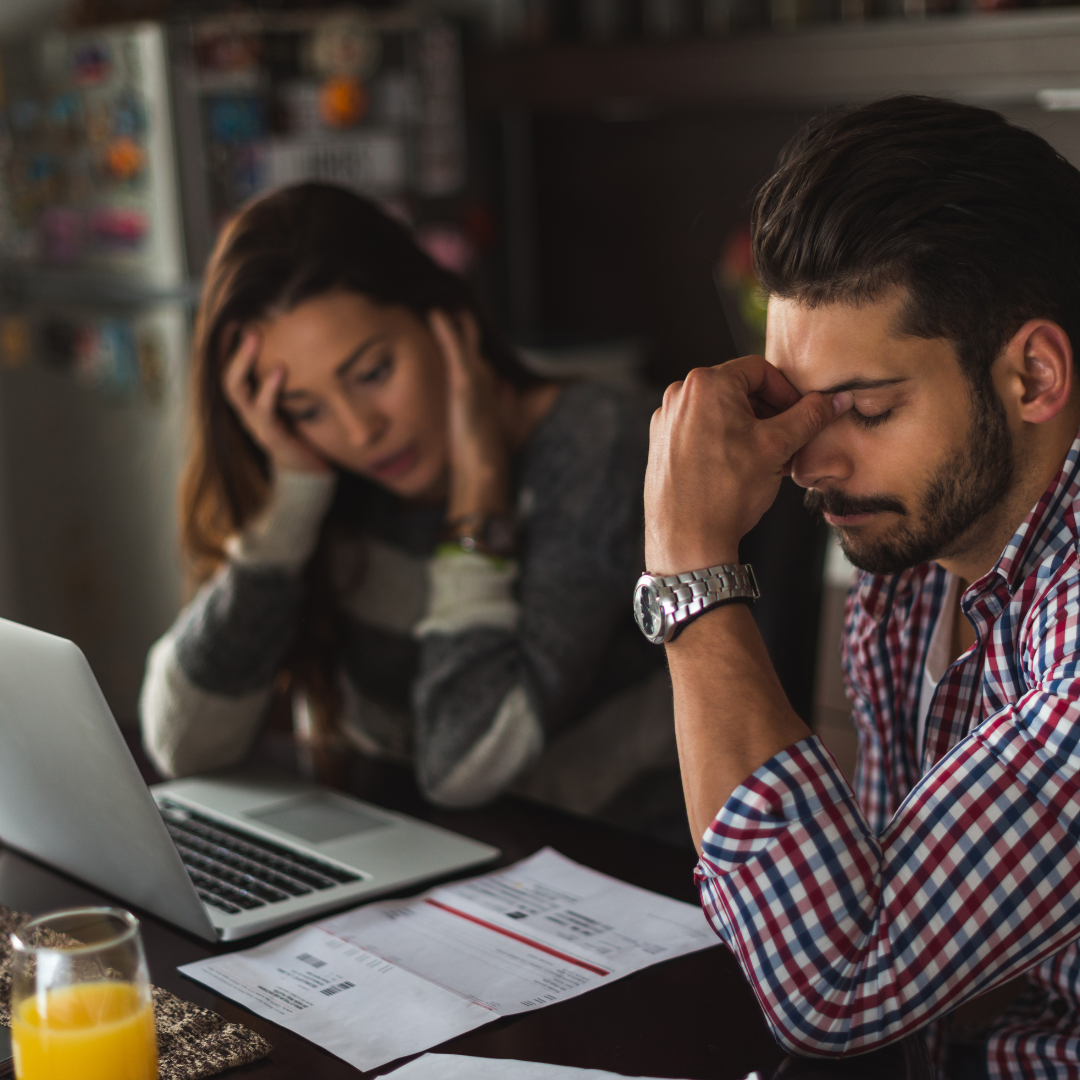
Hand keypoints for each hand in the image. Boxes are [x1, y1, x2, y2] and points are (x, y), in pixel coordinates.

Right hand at [222, 327, 329, 475]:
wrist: (313, 469)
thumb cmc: (304, 428)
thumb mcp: (294, 397)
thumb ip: (290, 373)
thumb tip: (299, 334)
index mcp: (249, 400)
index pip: (228, 369)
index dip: (225, 346)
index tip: (234, 319)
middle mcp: (247, 411)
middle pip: (227, 377)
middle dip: (232, 349)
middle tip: (245, 324)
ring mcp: (257, 425)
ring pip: (238, 392)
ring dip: (244, 361)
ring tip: (254, 336)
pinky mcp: (272, 438)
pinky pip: (265, 412)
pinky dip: (269, 390)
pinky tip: (279, 370)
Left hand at [430, 310, 509, 520]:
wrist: (482, 464)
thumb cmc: (473, 452)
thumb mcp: (463, 432)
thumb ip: (460, 418)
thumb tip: (457, 422)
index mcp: (480, 385)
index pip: (468, 352)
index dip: (459, 335)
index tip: (444, 316)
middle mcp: (481, 376)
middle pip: (470, 339)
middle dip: (459, 320)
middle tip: (445, 294)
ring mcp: (475, 378)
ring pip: (464, 338)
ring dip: (454, 317)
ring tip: (437, 296)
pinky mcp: (466, 382)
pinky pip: (455, 348)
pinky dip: (447, 329)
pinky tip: (435, 312)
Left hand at [644, 355, 852, 574]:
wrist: (686, 540)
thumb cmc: (727, 492)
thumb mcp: (777, 447)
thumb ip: (810, 416)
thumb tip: (837, 400)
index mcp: (706, 384)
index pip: (760, 370)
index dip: (788, 392)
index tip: (802, 416)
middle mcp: (679, 396)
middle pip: (739, 391)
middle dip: (770, 414)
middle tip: (791, 441)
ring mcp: (666, 421)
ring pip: (721, 413)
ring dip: (750, 430)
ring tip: (771, 460)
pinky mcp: (661, 445)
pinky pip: (701, 432)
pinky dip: (725, 442)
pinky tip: (742, 469)